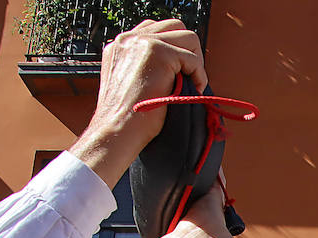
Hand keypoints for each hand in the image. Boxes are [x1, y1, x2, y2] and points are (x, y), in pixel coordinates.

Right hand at [69, 19, 208, 187]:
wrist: (117, 129)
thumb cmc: (126, 118)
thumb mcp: (130, 84)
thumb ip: (144, 67)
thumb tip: (173, 68)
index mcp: (121, 45)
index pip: (156, 30)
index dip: (174, 48)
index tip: (180, 71)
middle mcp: (129, 39)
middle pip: (174, 27)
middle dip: (188, 49)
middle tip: (191, 76)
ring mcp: (143, 42)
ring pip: (187, 37)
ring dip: (196, 60)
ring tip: (193, 83)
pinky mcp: (157, 52)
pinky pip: (192, 57)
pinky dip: (200, 74)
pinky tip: (195, 90)